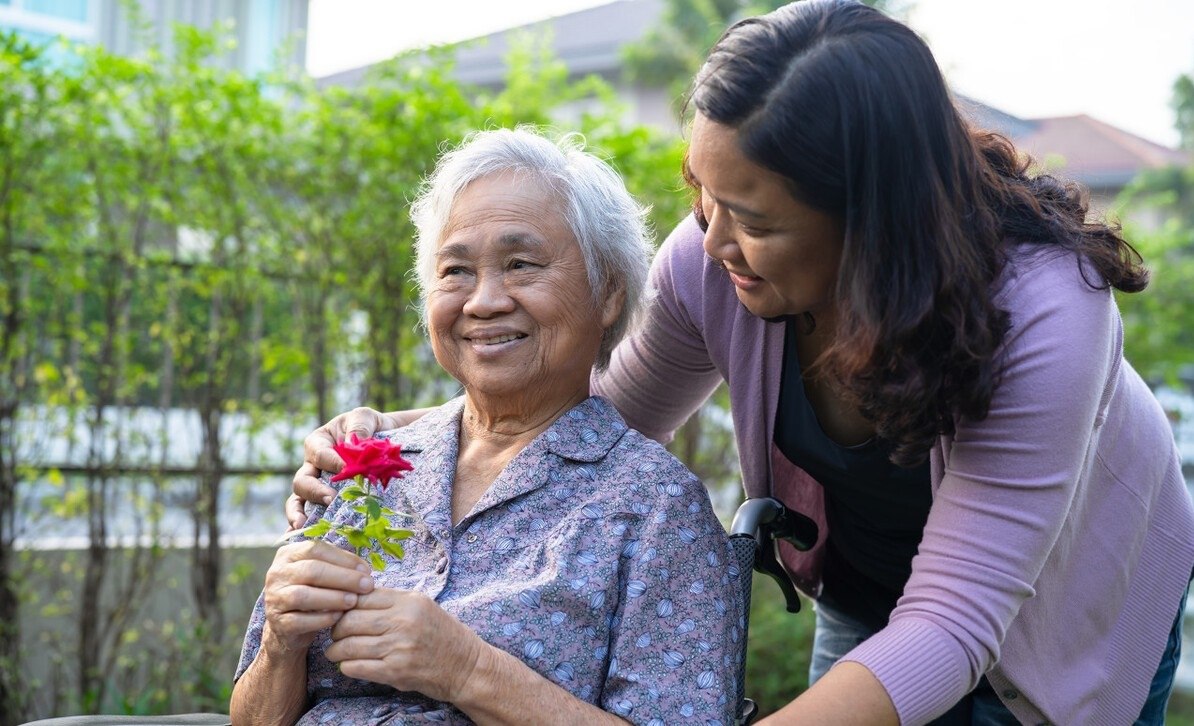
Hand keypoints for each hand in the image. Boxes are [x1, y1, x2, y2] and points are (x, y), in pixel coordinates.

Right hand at [261, 540, 375, 654]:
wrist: (289, 626)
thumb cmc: (312, 592)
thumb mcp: (320, 573)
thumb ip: (338, 565)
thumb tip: (364, 569)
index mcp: (288, 554)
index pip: (316, 549)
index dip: (343, 558)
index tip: (366, 569)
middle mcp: (277, 573)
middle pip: (311, 570)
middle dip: (344, 577)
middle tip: (367, 585)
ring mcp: (274, 598)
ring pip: (303, 595)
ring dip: (333, 598)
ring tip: (354, 600)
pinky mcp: (278, 622)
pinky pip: (300, 620)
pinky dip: (322, 618)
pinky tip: (339, 616)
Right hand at [287, 406, 395, 529]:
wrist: (383, 442)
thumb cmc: (370, 427)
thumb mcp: (364, 417)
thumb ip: (359, 425)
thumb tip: (353, 442)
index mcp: (318, 443)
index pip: (320, 454)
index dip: (332, 462)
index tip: (347, 470)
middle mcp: (312, 467)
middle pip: (303, 481)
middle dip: (315, 491)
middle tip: (330, 499)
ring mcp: (316, 487)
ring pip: (299, 500)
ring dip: (299, 513)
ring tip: (304, 525)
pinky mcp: (325, 503)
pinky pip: (309, 515)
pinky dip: (304, 526)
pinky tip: (304, 537)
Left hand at [325, 589, 485, 703]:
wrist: (465, 665)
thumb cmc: (441, 633)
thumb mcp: (421, 605)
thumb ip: (390, 600)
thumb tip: (353, 596)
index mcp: (408, 601)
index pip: (361, 596)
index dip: (344, 604)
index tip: (340, 611)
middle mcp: (403, 622)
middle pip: (350, 620)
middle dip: (336, 628)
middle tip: (335, 634)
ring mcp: (399, 648)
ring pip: (349, 645)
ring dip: (336, 650)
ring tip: (335, 651)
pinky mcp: (396, 672)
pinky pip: (357, 668)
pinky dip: (346, 666)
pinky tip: (348, 664)